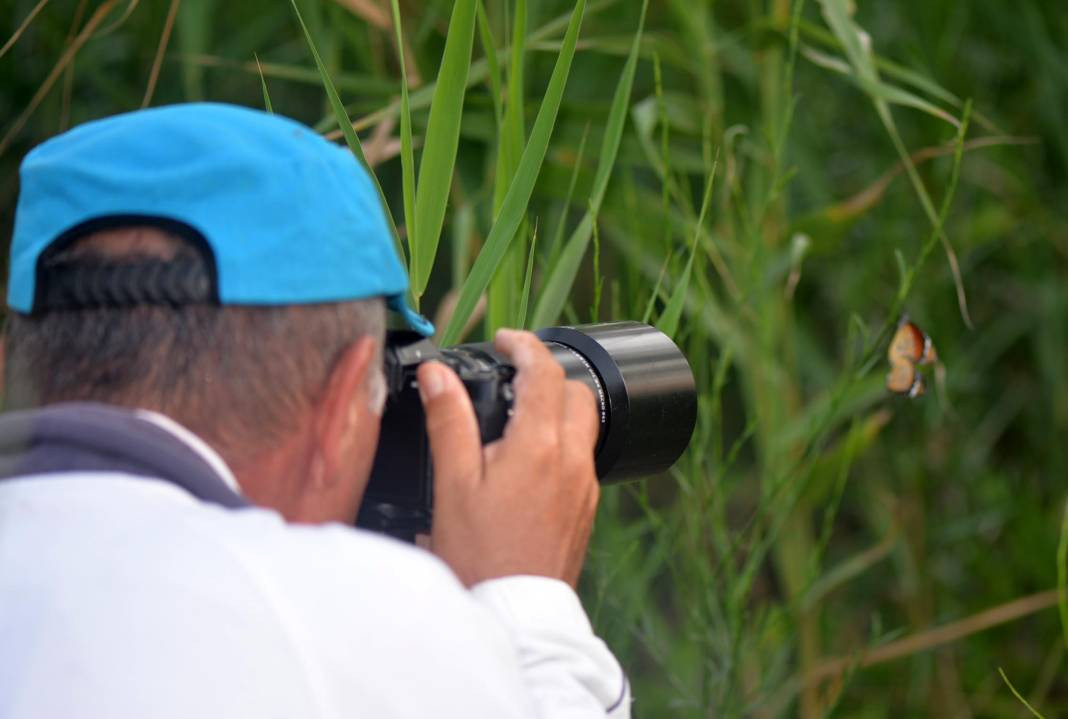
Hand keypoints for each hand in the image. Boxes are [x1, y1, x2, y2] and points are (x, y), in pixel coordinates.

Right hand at [416, 329, 599, 587]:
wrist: (515, 615)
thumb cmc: (480, 555)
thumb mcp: (452, 484)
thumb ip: (449, 421)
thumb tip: (437, 374)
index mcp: (540, 445)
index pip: (545, 372)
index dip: (525, 345)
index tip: (505, 341)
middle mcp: (573, 460)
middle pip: (576, 392)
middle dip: (548, 374)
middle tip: (513, 375)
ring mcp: (585, 486)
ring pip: (586, 424)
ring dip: (560, 407)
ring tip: (521, 415)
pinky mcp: (587, 509)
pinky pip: (584, 457)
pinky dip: (564, 442)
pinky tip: (532, 461)